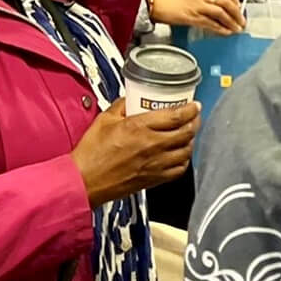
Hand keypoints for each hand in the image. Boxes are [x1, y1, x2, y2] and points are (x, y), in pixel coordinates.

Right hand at [71, 99, 200, 205]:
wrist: (84, 181)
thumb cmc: (92, 154)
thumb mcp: (104, 120)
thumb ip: (122, 106)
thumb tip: (132, 99)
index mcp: (139, 127)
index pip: (175, 116)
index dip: (190, 109)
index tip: (194, 105)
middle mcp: (151, 146)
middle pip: (186, 132)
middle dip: (195, 122)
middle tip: (194, 117)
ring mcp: (155, 164)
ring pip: (186, 151)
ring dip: (191, 141)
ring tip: (188, 134)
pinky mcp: (154, 179)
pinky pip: (179, 170)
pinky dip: (184, 160)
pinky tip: (180, 155)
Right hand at [150, 0, 244, 34]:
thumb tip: (212, 4)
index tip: (239, 4)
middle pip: (227, 1)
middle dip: (237, 13)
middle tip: (242, 21)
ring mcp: (198, 6)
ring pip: (221, 13)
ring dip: (231, 22)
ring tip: (237, 29)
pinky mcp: (192, 17)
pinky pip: (211, 23)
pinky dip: (220, 29)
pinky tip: (225, 32)